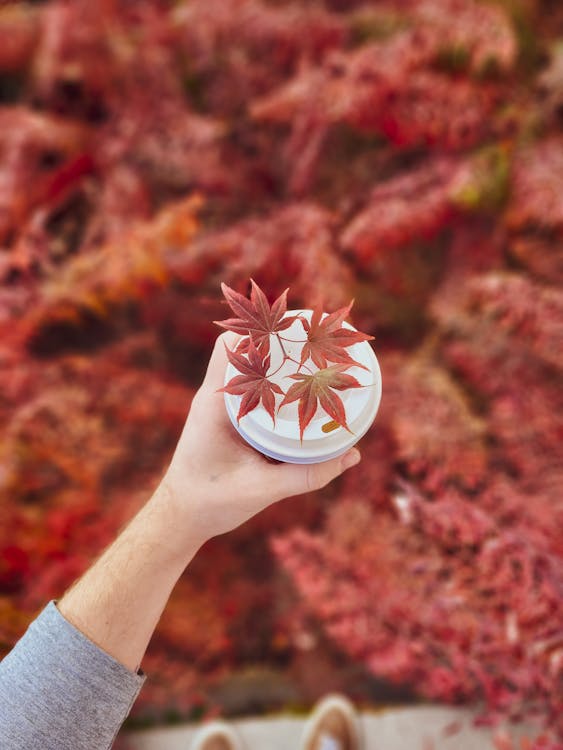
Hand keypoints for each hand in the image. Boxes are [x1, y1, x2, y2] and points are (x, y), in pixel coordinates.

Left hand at [160, 332, 360, 543]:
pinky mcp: (228, 419)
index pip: (230, 347)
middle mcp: (214, 398)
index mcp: (214, 405)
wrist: (180, 517)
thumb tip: (352, 454)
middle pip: (245, 351)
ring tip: (315, 358)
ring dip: (277, 361)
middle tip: (317, 342)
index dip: (260, 330)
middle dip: (279, 341)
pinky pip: (253, 391)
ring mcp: (220, 407)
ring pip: (249, 370)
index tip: (295, 327)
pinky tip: (300, 390)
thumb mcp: (262, 489)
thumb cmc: (211, 502)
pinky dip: (275, 384)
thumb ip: (307, 474)